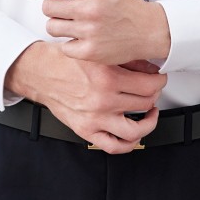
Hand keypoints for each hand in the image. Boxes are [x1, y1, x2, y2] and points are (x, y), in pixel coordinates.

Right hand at [4, 43, 167, 153]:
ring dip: (149, 123)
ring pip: (135, 130)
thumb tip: (151, 70)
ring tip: (149, 115)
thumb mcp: (97, 53)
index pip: (149, 85)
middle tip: (152, 92)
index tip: (159, 80)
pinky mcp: (86, 130)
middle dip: (154, 97)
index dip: (160, 82)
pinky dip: (128, 144)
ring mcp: (95, 118)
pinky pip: (113, 146)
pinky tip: (133, 134)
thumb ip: (126, 61)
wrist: (40, 72)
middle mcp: (102, 100)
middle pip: (145, 104)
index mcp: (107, 77)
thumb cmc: (64, 61)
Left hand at [23, 0, 170, 64]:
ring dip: (58, 26)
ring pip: (52, 27)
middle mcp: (91, 8)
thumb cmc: (123, 6)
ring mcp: (91, 31)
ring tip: (72, 25)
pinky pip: (63, 47)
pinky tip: (80, 39)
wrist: (148, 30)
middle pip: (48, 7)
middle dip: (52, 8)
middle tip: (64, 11)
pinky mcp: (91, 51)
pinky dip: (68, 44)